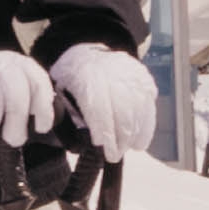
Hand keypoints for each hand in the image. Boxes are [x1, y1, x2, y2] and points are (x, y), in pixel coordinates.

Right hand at [0, 44, 58, 149]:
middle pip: (16, 95)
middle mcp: (0, 63)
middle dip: (17, 122)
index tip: (41, 128)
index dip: (43, 108)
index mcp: (20, 64)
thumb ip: (30, 103)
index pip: (39, 83)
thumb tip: (41, 125)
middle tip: (13, 139)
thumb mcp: (13, 88)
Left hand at [48, 42, 164, 159]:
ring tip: (131, 149)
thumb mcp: (59, 92)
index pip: (98, 105)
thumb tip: (78, 146)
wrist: (88, 53)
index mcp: (86, 75)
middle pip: (121, 108)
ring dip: (135, 132)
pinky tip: (141, 141)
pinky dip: (147, 124)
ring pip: (138, 106)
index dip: (101, 128)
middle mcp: (112, 72)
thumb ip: (67, 116)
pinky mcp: (143, 78)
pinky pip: (149, 103)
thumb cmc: (71, 81)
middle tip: (115, 155)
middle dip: (119, 135)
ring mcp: (131, 73)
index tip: (101, 146)